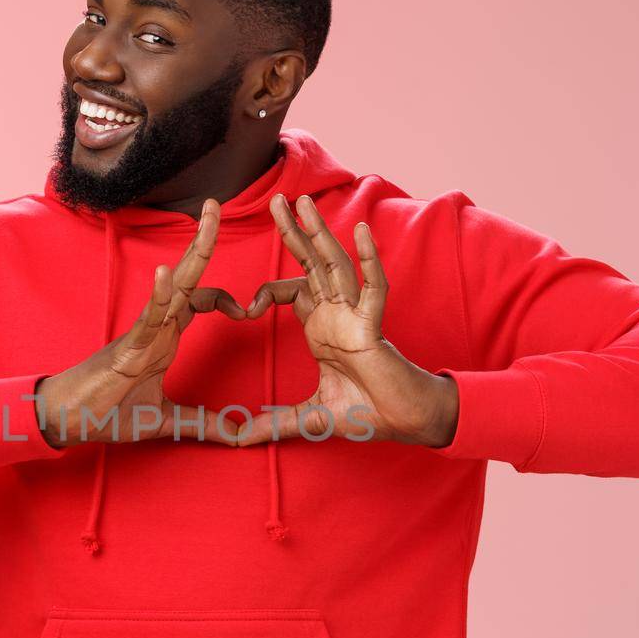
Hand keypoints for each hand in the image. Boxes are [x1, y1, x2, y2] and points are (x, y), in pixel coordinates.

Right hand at [35, 199, 248, 446]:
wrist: (71, 422)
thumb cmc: (108, 412)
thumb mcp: (165, 419)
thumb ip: (200, 423)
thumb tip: (236, 434)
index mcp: (165, 336)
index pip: (200, 301)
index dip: (227, 299)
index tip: (249, 311)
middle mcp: (157, 326)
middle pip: (189, 277)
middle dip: (203, 241)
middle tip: (217, 204)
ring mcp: (143, 332)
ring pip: (175, 286)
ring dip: (192, 252)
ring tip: (206, 217)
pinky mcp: (127, 347)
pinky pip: (147, 316)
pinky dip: (159, 294)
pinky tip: (169, 271)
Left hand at [237, 193, 458, 446]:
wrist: (401, 424)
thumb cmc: (365, 413)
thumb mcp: (309, 417)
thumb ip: (274, 423)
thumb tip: (237, 438)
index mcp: (322, 329)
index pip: (295, 290)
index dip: (269, 290)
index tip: (245, 307)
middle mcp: (337, 315)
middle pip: (312, 264)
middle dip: (294, 232)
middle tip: (277, 199)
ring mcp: (356, 317)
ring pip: (336, 266)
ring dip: (320, 233)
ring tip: (303, 202)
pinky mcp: (374, 327)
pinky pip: (373, 288)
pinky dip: (369, 260)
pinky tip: (361, 231)